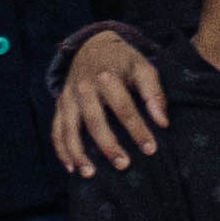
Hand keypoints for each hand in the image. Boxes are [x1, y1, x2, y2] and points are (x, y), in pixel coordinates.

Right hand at [49, 28, 171, 176]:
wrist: (93, 46)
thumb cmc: (123, 62)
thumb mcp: (142, 67)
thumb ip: (154, 93)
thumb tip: (163, 122)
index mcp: (107, 76)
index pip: (123, 106)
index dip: (137, 128)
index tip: (150, 149)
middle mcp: (84, 87)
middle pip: (94, 120)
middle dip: (108, 144)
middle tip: (123, 165)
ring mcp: (68, 97)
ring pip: (69, 128)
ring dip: (78, 152)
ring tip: (90, 174)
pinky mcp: (60, 105)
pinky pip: (56, 130)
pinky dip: (61, 150)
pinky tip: (71, 168)